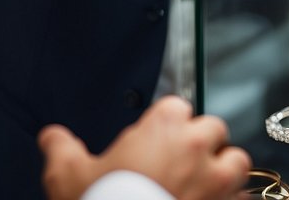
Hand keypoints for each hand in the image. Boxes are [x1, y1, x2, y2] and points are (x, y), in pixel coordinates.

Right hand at [39, 96, 250, 199]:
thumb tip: (52, 138)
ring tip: (205, 182)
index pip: (177, 106)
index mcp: (163, 127)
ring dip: (224, 168)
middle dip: (200, 141)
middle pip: (213, 128)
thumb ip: (60, 148)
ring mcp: (217, 181)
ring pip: (237, 161)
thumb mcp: (67, 175)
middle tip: (180, 160)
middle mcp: (195, 148)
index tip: (155, 137)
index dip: (166, 122)